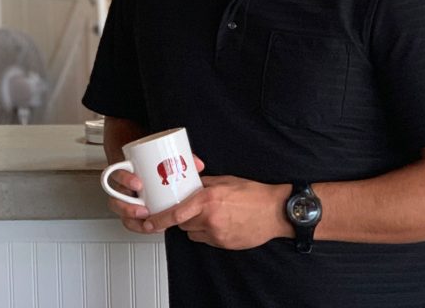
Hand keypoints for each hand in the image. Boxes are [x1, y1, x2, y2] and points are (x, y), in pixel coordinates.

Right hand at [107, 155, 205, 234]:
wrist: (141, 166)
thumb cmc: (149, 163)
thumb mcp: (162, 157)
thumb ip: (178, 159)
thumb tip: (197, 164)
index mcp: (126, 171)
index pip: (116, 173)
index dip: (125, 180)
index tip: (138, 184)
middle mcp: (122, 187)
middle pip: (115, 199)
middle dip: (128, 208)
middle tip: (144, 210)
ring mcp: (125, 200)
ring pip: (121, 214)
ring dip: (132, 220)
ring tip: (148, 222)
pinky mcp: (132, 212)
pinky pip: (131, 222)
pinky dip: (140, 226)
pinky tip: (154, 227)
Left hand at [143, 174, 290, 249]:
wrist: (275, 211)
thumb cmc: (253, 194)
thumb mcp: (224, 181)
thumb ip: (203, 183)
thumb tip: (187, 184)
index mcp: (208, 199)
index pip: (176, 213)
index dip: (159, 220)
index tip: (148, 223)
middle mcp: (210, 218)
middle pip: (182, 223)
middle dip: (183, 216)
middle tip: (193, 207)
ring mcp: (217, 233)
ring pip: (193, 233)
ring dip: (195, 225)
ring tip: (211, 214)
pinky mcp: (224, 244)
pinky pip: (206, 240)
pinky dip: (207, 233)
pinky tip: (221, 223)